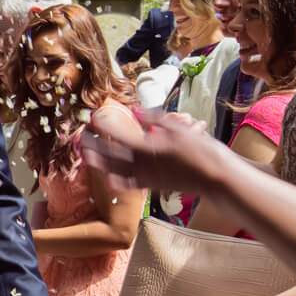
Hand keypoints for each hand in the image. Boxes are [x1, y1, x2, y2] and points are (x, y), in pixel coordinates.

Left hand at [81, 108, 227, 194]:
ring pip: (114, 172)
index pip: (117, 135)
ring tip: (86, 156)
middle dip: (93, 146)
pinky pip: (129, 185)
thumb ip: (153, 118)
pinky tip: (110, 177)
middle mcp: (141, 165)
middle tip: (82, 137)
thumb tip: (135, 109)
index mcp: (146, 148)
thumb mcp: (178, 127)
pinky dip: (117, 181)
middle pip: (109, 156)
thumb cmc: (200, 149)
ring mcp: (145, 178)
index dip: (103, 126)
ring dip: (99, 163)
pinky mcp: (152, 186)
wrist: (214, 176)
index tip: (93, 117)